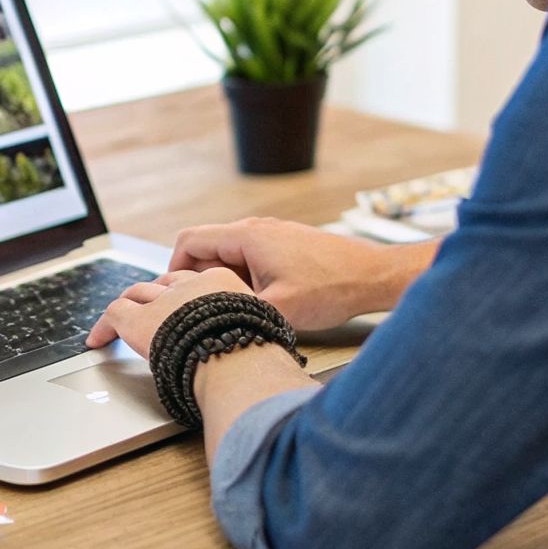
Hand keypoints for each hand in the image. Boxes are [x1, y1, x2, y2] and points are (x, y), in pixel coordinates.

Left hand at [84, 267, 252, 358]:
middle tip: (146, 310)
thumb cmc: (253, 356)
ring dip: (128, 308)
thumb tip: (248, 350)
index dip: (182, 295)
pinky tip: (97, 341)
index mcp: (223, 284)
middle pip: (163, 283)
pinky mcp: (140, 320)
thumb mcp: (256, 332)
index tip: (180, 307)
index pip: (195, 282)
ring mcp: (163, 301)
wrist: (236, 359)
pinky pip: (114, 315)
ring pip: (137, 294)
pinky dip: (103, 328)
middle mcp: (190, 286)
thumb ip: (244, 331)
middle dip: (153, 296)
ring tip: (119, 322)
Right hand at [168, 217, 436, 331]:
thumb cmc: (333, 288)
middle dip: (198, 278)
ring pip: (227, 253)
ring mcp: (271, 233)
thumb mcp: (278, 309)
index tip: (174, 296)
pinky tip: (260, 302)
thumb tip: (205, 320)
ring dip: (222, 279)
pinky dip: (243, 277)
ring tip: (235, 308)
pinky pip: (248, 256)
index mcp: (247, 236)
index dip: (173, 270)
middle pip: (205, 247)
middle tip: (205, 308)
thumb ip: (235, 310)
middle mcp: (256, 228)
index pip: (188, 241)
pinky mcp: (285, 244)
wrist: (374, 276)